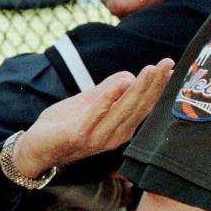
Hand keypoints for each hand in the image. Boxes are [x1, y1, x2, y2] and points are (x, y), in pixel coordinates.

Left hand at [11, 58, 173, 177]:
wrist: (38, 146)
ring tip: (151, 70)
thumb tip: (131, 76)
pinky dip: (110, 97)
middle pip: (140, 106)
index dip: (159, 87)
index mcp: (122, 127)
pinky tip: (121, 82)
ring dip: (139, 88)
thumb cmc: (67, 123)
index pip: (145, 105)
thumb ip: (111, 91)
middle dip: (155, 84)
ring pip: (124, 109)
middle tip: (168, 64)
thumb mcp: (93, 102)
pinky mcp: (80, 135)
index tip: (172, 68)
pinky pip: (97, 113)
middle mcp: (116, 134)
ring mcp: (99, 136)